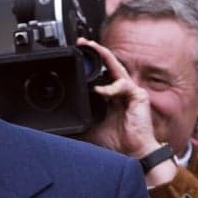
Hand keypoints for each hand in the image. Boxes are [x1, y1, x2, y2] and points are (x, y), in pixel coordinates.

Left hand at [79, 37, 161, 158]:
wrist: (133, 155)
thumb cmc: (116, 144)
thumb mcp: (90, 130)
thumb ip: (80, 122)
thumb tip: (58, 125)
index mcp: (112, 98)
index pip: (101, 75)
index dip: (91, 65)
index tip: (76, 56)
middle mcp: (122, 92)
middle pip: (110, 65)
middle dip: (97, 51)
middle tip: (83, 42)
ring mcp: (132, 92)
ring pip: (118, 67)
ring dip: (105, 56)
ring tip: (92, 48)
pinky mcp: (139, 96)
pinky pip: (123, 85)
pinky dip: (110, 87)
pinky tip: (100, 91)